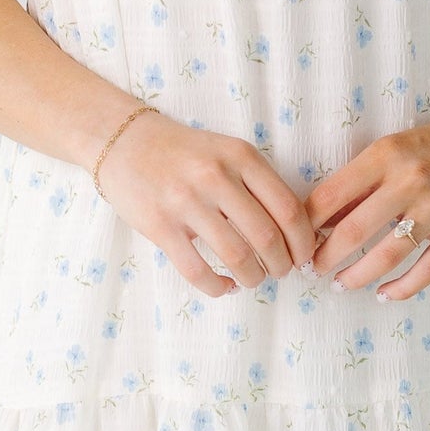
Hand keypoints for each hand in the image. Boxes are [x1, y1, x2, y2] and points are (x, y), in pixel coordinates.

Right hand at [95, 106, 314, 298]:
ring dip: (253, 277)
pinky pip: (197, 270)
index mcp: (241, 157)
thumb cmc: (186, 154)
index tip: (303, 256)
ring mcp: (186, 201)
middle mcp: (216, 177)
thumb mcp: (228, 153)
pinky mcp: (160, 226)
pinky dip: (218, 287)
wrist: (125, 143)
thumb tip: (295, 233)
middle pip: (267, 238)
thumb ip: (259, 184)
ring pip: (237, 257)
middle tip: (280, 272)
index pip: (289, 209)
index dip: (303, 242)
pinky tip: (225, 286)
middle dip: (281, 265)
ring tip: (252, 278)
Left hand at [305, 105, 429, 301]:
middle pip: (353, 231)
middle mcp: (410, 181)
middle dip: (325, 258)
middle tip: (312, 270)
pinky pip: (427, 270)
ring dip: (356, 276)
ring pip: (386, 256)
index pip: (331, 195)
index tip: (296, 239)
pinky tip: (384, 294)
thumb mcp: (393, 148)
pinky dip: (402, 288)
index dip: (306, 224)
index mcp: (386, 155)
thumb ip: (361, 182)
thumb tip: (322, 220)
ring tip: (340, 284)